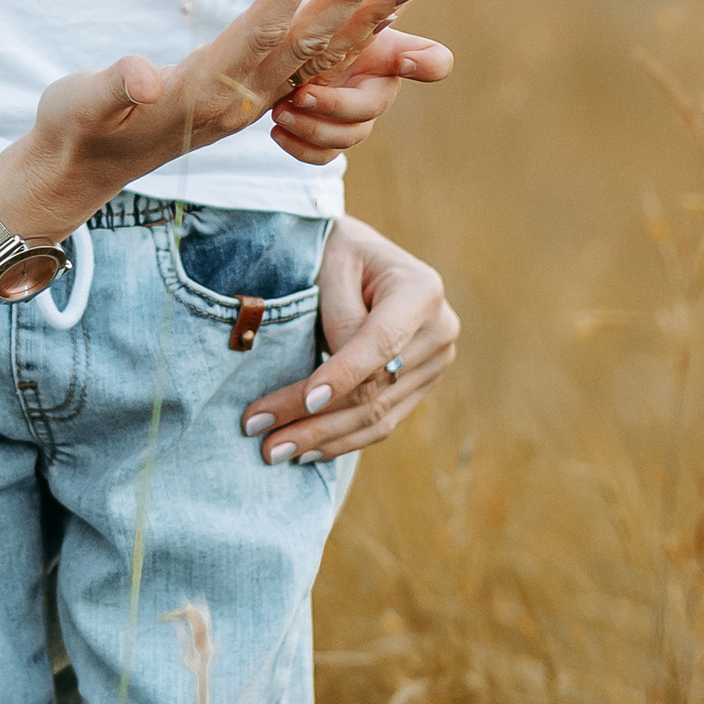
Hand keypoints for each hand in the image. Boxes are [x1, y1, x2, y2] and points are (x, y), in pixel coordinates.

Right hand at [0, 0, 428, 239]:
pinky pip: (306, 69)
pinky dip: (341, 43)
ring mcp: (248, 102)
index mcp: (207, 91)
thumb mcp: (82, 106)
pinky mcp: (246, 101)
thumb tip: (144, 76)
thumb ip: (112, 88)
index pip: (262, 30)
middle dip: (353, 0)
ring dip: (363, 20)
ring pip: (318, 57)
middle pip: (309, 43)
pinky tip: (368, 21)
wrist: (80, 174)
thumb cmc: (75, 130)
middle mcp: (241, 99)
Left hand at [242, 218, 457, 464]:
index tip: (305, 401)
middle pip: (375, 388)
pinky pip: (384, 420)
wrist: (360, 253)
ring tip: (275, 453)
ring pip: (377, 414)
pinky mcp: (421, 384)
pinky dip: (344, 439)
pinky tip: (307, 452)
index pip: (380, 343)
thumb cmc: (336, 251)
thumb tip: (333, 383)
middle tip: (264, 440)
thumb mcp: (331, 264)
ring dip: (324, 438)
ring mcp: (435, 362)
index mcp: (421, 290)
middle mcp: (439, 329)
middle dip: (315, 418)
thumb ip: (338, 314)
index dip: (343, 375)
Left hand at [269, 15, 452, 160]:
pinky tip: (276, 131)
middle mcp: (377, 87)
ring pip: (347, 137)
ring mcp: (354, 115)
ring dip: (313, 128)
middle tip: (300, 94)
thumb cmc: (318, 10)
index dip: (427, 63)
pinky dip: (301, 148)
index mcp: (391, 54)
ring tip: (279, 112)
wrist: (287, 36)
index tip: (405, 58)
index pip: (433, 60)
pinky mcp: (329, 135)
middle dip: (336, 105)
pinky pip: (324, 155)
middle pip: (371, 108)